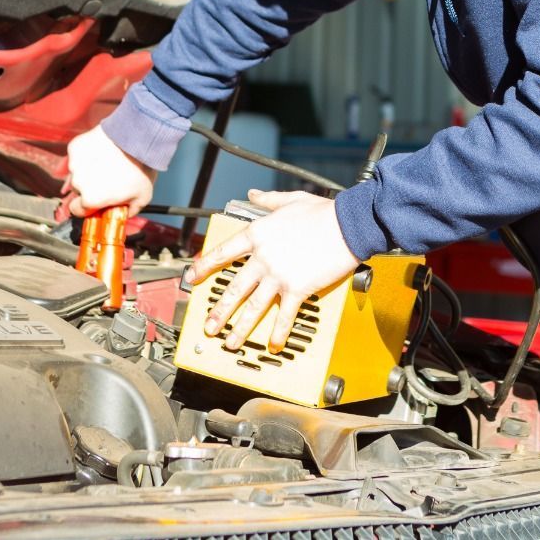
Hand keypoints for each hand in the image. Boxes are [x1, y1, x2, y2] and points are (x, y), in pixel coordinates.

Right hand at [56, 125, 155, 221]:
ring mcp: (75, 164)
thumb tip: (124, 214)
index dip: (86, 207)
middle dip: (88, 188)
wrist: (137, 138)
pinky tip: (99, 153)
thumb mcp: (142, 197)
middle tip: (105, 179)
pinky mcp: (75, 147)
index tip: (94, 203)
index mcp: (91, 199)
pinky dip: (84, 155)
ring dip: (86, 171)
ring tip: (104, 164)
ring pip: (76, 172)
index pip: (76, 210)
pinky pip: (76, 156)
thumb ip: (129, 211)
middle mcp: (78, 183)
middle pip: (77, 191)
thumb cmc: (140, 167)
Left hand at [190, 189, 358, 352]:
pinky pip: (284, 315)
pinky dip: (277, 332)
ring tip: (231, 342)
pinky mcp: (298, 288)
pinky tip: (272, 345)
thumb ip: (268, 200)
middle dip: (219, 310)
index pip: (223, 252)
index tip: (192, 277)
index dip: (204, 266)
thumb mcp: (290, 199)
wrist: (347, 225)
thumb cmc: (323, 212)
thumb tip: (254, 195)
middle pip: (234, 287)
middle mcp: (263, 257)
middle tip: (208, 325)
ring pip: (253, 306)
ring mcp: (278, 275)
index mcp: (258, 234)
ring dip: (240, 327)